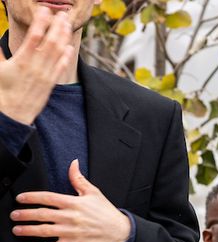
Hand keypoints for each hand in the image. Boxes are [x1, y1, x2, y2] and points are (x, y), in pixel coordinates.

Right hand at [0, 8, 74, 124]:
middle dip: (57, 26)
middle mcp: (36, 66)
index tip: (44, 11)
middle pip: (50, 42)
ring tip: (67, 25)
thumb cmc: (2, 89)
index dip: (41, 22)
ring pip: (58, 53)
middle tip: (61, 13)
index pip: (34, 36)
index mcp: (21, 60)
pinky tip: (69, 47)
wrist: (13, 112)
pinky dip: (66, 56)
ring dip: (63, 37)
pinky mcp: (51, 83)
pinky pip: (61, 67)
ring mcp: (45, 75)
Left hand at [11, 160, 131, 241]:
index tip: (20, 198)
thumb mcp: (94, 193)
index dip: (31, 197)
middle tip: (14, 215)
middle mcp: (70, 217)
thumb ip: (79, 179)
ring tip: (17, 230)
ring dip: (28, 230)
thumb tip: (73, 163)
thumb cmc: (107, 213)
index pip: (47, 198)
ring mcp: (71, 232)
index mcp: (73, 203)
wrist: (121, 233)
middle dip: (25, 214)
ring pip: (44, 231)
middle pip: (42, 214)